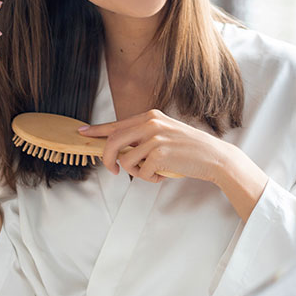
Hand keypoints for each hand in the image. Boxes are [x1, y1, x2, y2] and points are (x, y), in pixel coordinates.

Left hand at [78, 109, 229, 182]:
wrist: (213, 156)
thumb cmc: (189, 148)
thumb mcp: (165, 133)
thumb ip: (143, 136)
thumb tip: (118, 149)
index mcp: (150, 116)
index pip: (116, 124)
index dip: (97, 130)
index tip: (82, 133)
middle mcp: (151, 123)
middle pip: (113, 142)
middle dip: (107, 160)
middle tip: (114, 170)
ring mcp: (155, 138)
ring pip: (126, 161)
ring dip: (136, 173)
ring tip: (154, 172)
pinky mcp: (160, 154)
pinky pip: (141, 173)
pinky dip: (150, 179)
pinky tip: (164, 174)